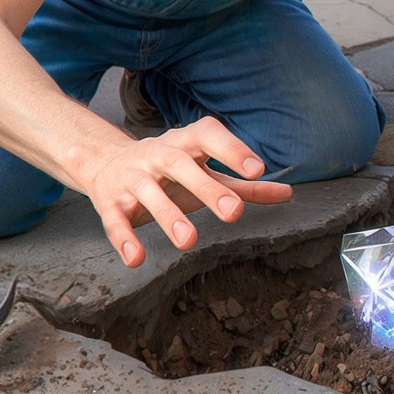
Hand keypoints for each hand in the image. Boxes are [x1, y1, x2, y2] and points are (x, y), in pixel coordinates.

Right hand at [78, 116, 292, 267]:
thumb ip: (243, 185)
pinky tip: (136, 258)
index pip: (208, 135)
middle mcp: (157, 154)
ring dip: (167, 215)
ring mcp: (131, 176)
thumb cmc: (170, 171)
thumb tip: (288, 193)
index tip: (257, 169)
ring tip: (189, 242)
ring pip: (148, 192)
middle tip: (233, 213)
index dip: (232, 149)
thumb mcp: (205, 173)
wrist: (105, 162)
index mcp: (184, 143)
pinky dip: (124, 238)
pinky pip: (115, 219)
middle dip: (206, 188)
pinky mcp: (109, 201)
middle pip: (179, 165)